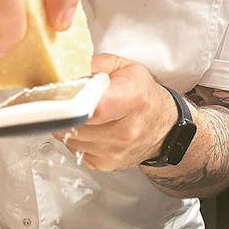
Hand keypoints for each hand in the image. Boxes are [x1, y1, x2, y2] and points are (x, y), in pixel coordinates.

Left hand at [55, 54, 176, 170]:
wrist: (163, 126)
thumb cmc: (144, 96)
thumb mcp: (125, 68)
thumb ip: (96, 65)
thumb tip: (68, 70)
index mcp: (133, 99)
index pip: (94, 108)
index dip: (74, 103)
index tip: (65, 97)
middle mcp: (127, 129)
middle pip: (78, 125)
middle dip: (68, 113)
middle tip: (74, 103)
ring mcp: (117, 150)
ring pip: (72, 140)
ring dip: (71, 127)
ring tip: (85, 116)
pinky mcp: (108, 164)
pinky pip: (77, 152)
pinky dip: (78, 141)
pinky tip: (90, 130)